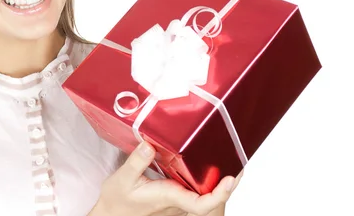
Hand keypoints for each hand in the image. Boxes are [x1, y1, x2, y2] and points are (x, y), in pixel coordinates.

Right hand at [89, 142, 241, 215]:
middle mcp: (177, 202)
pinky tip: (210, 168)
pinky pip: (197, 193)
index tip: (230, 180)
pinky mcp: (174, 198)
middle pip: (210, 200)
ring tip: (232, 163)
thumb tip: (150, 145)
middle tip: (241, 166)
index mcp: (168, 197)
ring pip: (205, 197)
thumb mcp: (121, 179)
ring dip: (219, 184)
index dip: (219, 194)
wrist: (111, 215)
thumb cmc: (116, 201)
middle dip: (227, 186)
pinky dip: (208, 183)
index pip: (200, 204)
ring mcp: (177, 202)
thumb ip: (136, 162)